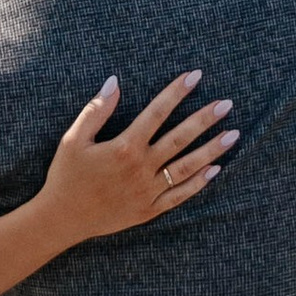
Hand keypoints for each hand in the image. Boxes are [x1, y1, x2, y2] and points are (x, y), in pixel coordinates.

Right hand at [36, 71, 236, 245]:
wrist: (62, 219)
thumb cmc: (66, 175)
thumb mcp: (74, 139)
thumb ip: (97, 110)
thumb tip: (115, 82)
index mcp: (124, 147)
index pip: (157, 112)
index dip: (177, 92)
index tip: (196, 76)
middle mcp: (141, 168)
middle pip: (180, 138)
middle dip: (205, 119)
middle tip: (227, 104)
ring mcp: (148, 191)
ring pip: (187, 167)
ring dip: (212, 150)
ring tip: (233, 135)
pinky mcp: (149, 210)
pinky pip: (179, 196)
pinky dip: (199, 183)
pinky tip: (216, 170)